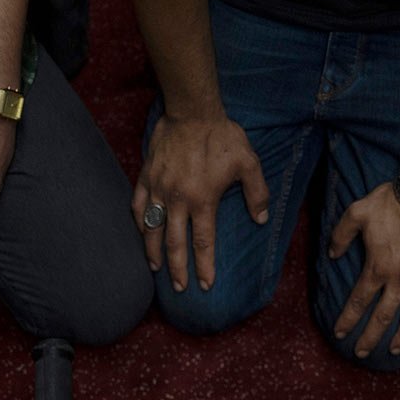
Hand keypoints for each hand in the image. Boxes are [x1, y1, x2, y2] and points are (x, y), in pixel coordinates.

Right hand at [132, 114, 268, 291]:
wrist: (192, 111)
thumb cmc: (222, 137)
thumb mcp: (248, 163)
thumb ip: (257, 193)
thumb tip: (260, 219)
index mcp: (202, 200)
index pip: (203, 243)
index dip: (204, 267)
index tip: (205, 285)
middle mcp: (178, 200)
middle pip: (175, 243)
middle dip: (177, 269)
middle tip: (179, 288)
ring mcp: (159, 189)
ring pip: (152, 229)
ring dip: (153, 251)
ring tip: (156, 268)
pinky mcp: (147, 176)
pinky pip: (138, 204)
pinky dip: (140, 221)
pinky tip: (142, 232)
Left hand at [330, 184, 399, 358]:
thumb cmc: (391, 202)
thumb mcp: (357, 212)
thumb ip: (341, 235)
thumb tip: (332, 255)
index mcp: (377, 268)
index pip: (358, 302)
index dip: (347, 320)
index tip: (340, 334)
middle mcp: (399, 280)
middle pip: (382, 317)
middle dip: (370, 338)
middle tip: (361, 354)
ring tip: (394, 350)